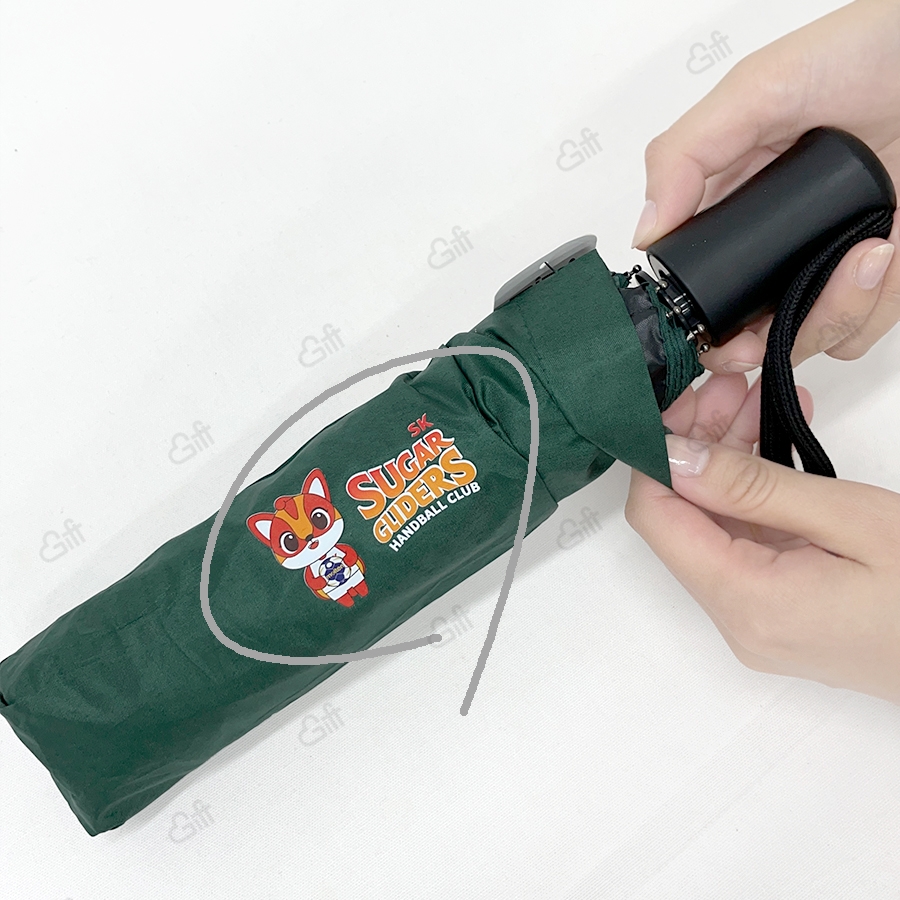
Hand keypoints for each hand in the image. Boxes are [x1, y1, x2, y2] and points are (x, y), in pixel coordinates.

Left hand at [624, 371, 899, 705]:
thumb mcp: (850, 520)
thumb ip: (754, 488)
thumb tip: (676, 456)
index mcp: (747, 601)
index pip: (656, 519)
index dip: (656, 455)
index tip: (683, 403)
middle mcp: (739, 621)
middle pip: (683, 520)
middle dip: (698, 447)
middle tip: (731, 390)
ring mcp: (758, 623)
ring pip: (715, 528)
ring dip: (729, 464)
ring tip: (758, 404)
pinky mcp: (779, 616)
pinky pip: (747, 546)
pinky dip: (755, 495)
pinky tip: (775, 448)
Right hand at [631, 0, 899, 374]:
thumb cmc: (869, 53)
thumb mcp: (757, 89)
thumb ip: (686, 153)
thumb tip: (644, 232)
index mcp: (730, 205)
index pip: (693, 282)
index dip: (691, 320)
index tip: (704, 332)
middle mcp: (772, 242)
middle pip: (740, 329)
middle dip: (745, 345)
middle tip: (757, 340)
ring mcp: (823, 262)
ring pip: (800, 337)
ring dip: (825, 315)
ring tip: (863, 251)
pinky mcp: (879, 277)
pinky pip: (858, 331)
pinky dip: (868, 305)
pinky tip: (885, 248)